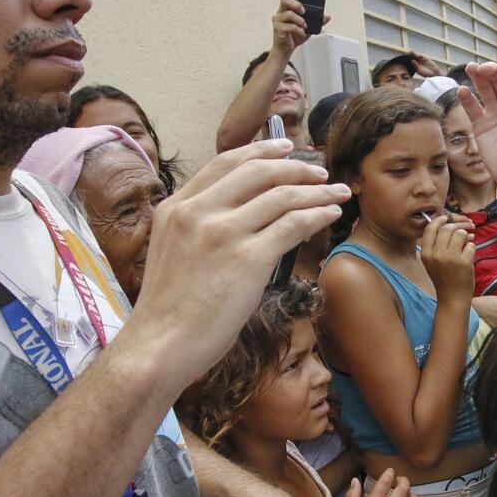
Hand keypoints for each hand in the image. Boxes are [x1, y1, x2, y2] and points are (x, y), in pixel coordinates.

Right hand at [129, 139, 350, 390]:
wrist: (159, 347)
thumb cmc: (169, 312)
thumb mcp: (171, 252)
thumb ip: (196, 227)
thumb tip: (235, 216)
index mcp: (176, 208)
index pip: (224, 163)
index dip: (260, 151)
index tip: (285, 149)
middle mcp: (197, 212)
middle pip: (258, 171)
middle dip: (295, 166)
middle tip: (319, 171)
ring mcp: (222, 232)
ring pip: (282, 195)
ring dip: (316, 191)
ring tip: (337, 192)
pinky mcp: (247, 257)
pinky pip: (293, 224)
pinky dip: (317, 215)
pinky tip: (330, 216)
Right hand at [272, 0, 332, 55]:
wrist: (286, 49)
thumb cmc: (294, 35)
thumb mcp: (309, 27)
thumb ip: (317, 20)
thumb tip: (327, 16)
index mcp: (287, 8)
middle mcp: (281, 12)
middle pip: (285, 0)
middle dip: (296, 4)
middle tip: (304, 11)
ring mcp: (278, 20)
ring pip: (289, 13)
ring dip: (300, 20)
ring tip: (304, 25)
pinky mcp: (278, 29)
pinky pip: (289, 26)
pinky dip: (298, 30)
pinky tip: (301, 32)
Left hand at [408, 51, 440, 76]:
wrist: (434, 73)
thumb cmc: (426, 74)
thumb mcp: (419, 71)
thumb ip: (416, 66)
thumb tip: (411, 60)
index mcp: (414, 66)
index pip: (409, 61)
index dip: (406, 59)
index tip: (403, 58)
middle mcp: (417, 62)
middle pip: (411, 57)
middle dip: (408, 55)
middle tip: (406, 54)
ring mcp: (420, 59)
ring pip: (415, 55)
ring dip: (412, 53)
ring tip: (410, 52)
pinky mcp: (424, 58)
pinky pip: (420, 55)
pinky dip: (417, 54)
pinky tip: (414, 53)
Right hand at [419, 215, 475, 301]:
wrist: (452, 297)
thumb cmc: (443, 278)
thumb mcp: (432, 261)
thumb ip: (437, 244)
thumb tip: (448, 223)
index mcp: (426, 253)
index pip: (430, 229)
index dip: (439, 220)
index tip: (446, 218)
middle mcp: (436, 254)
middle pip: (447, 228)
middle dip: (457, 228)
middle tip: (462, 232)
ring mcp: (451, 258)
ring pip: (460, 234)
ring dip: (466, 237)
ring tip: (466, 244)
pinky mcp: (464, 262)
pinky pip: (470, 245)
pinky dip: (472, 248)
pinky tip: (469, 255)